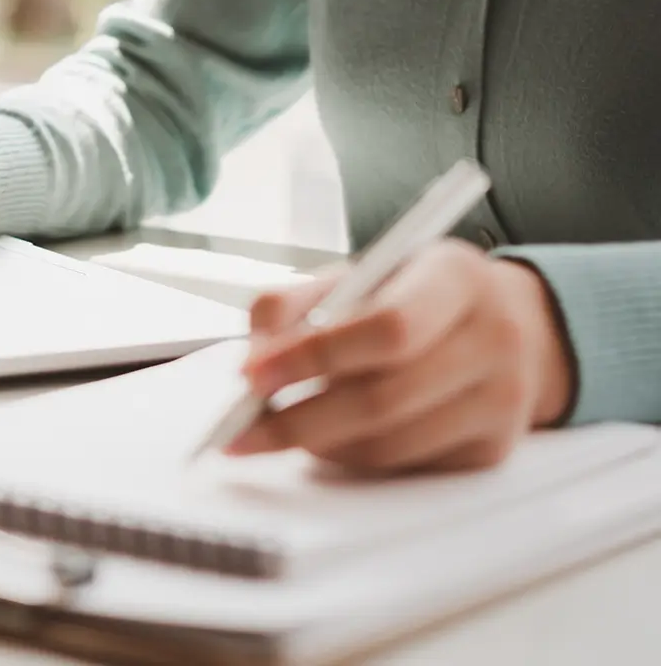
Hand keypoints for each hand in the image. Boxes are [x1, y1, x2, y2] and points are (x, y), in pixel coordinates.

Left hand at [230, 240, 572, 474]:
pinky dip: (351, 459)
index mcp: (457, 277)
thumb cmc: (412, 295)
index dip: (312, 356)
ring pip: (388, 445)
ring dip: (319, 443)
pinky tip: (330, 438)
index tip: (250, 376)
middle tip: (238, 432)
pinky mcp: (492, 451)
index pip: (386, 327)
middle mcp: (495, 338)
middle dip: (296, 421)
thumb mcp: (359, 275)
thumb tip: (252, 359)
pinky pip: (403, 468)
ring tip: (279, 429)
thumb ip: (295, 302)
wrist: (505, 324)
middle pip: (383, 399)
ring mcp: (502, 401)